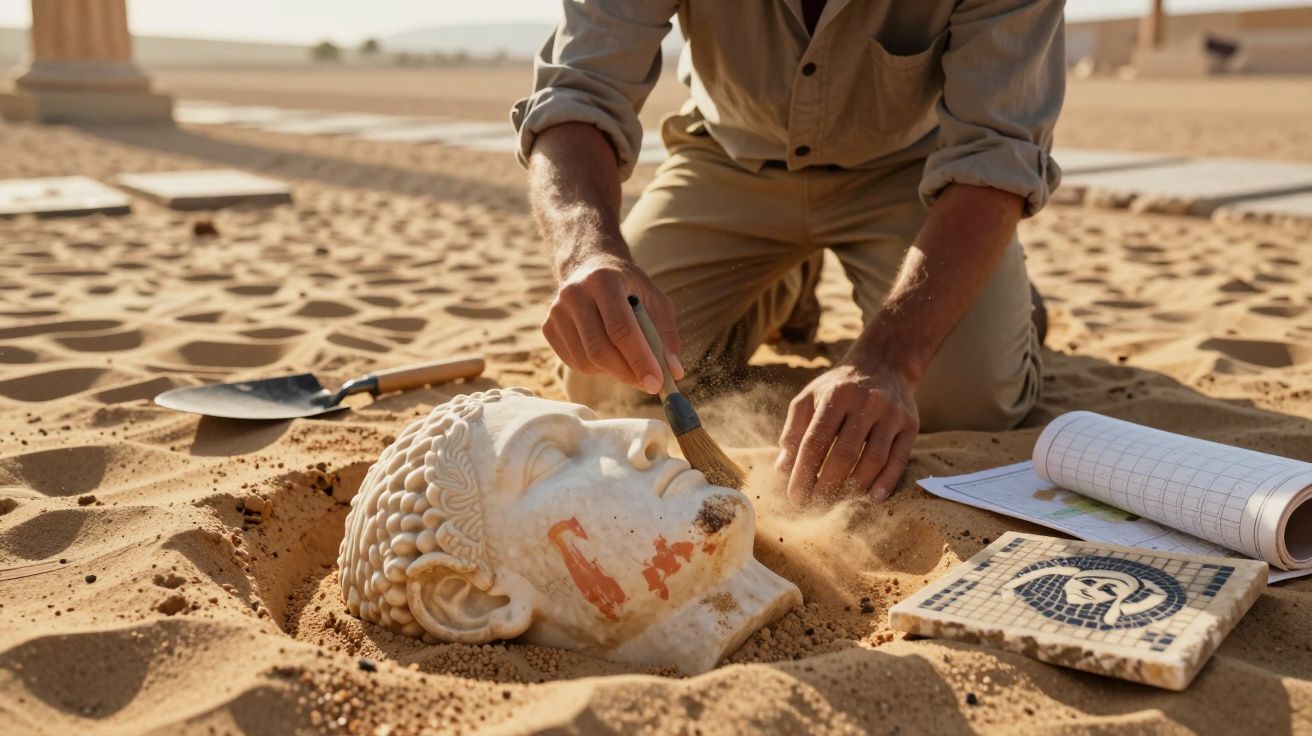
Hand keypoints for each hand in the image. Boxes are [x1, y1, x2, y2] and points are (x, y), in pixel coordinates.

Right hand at [543, 252, 683, 392]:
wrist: (589, 268)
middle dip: (628, 373)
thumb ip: (666, 334)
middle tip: (649, 385)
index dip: (640, 360)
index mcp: (604, 280)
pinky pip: (575, 363)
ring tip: (628, 360)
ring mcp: (556, 311)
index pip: (621, 329)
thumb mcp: (655, 300)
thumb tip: (674, 371)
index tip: (656, 383)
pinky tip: (606, 352)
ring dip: (613, 372)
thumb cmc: (629, 288)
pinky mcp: (547, 327)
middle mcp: (575, 293)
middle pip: (600, 349)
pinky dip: (596, 368)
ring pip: (587, 361)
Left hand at [775, 362, 918, 504]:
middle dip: (828, 485)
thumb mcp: (810, 396)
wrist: (884, 364)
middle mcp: (867, 402)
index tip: (796, 496)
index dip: (804, 472)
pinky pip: (898, 460)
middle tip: (816, 503)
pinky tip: (872, 498)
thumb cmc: (839, 387)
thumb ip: (794, 429)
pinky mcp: (910, 424)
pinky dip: (885, 483)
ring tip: (839, 502)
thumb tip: (783, 467)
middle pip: (845, 454)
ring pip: (873, 460)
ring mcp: (892, 414)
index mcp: (836, 395)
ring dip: (855, 487)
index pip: (815, 441)